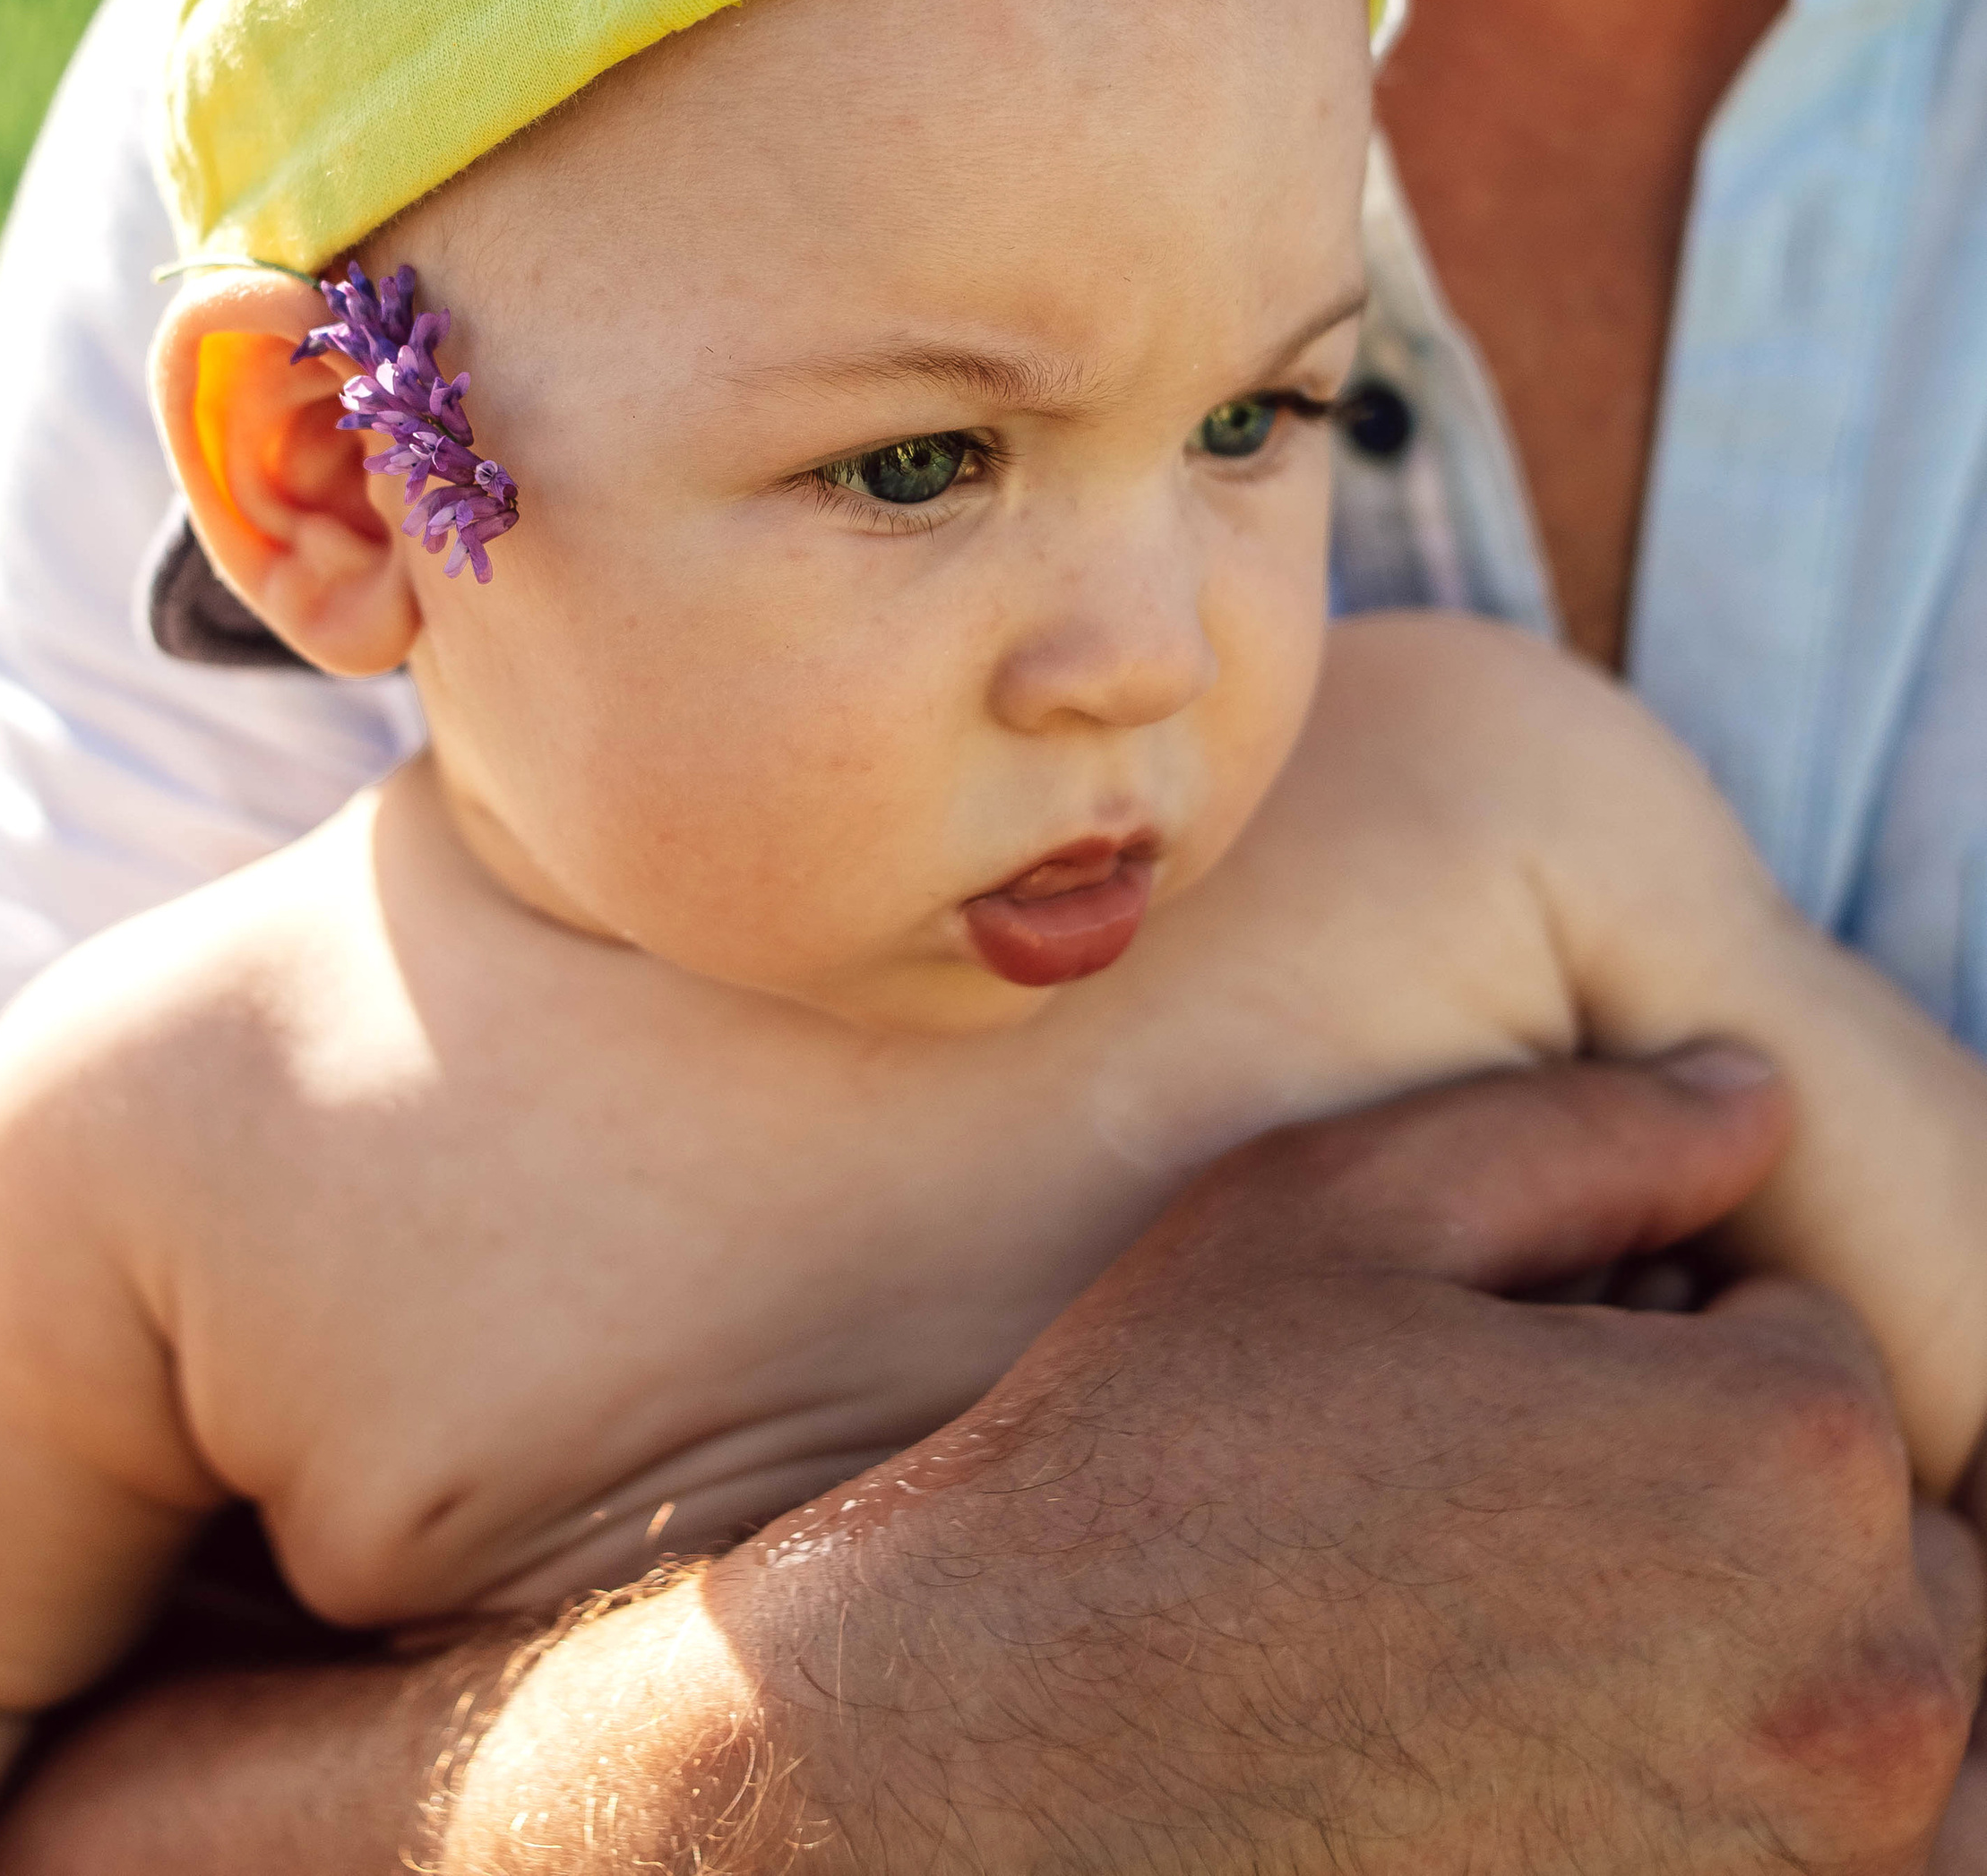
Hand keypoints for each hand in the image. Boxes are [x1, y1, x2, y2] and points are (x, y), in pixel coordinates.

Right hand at [456, 1047, 1979, 1873]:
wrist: (1009, 1774)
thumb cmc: (1171, 1461)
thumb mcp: (1350, 1207)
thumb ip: (1594, 1130)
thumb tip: (1756, 1097)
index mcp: (1788, 1467)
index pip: (1815, 1350)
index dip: (1649, 1324)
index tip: (1493, 1360)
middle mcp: (1862, 1700)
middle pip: (1886, 1542)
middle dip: (1733, 1488)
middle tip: (1501, 1488)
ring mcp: (1802, 1874)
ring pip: (1875, 1714)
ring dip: (1751, 1653)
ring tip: (1513, 1620)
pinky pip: (1808, 1851)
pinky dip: (1710, 1789)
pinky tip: (1516, 1741)